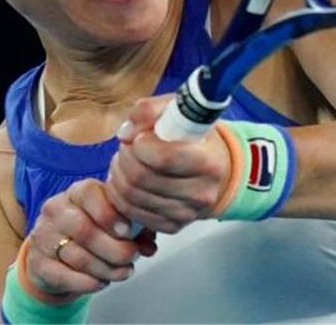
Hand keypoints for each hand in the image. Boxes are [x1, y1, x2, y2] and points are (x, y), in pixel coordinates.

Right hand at [25, 178, 157, 298]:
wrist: (52, 253)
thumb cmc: (89, 232)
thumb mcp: (111, 223)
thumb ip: (134, 229)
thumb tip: (149, 246)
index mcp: (75, 193)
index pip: (89, 193)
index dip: (110, 214)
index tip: (128, 231)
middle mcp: (55, 210)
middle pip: (85, 230)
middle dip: (115, 248)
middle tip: (132, 257)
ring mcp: (43, 236)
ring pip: (78, 257)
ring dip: (107, 269)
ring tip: (123, 272)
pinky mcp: (37, 262)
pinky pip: (65, 276)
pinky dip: (88, 283)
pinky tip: (101, 282)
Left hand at [105, 95, 231, 233]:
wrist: (217, 170)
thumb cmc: (194, 137)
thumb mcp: (178, 110)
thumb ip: (150, 110)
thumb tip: (126, 132)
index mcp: (208, 161)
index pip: (162, 158)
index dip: (140, 145)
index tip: (139, 137)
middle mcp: (200, 192)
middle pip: (141, 178)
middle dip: (125, 158)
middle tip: (128, 147)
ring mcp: (187, 213)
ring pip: (131, 197)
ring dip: (118, 175)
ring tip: (126, 161)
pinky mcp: (173, 226)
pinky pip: (132, 213)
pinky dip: (120, 195)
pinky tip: (128, 180)